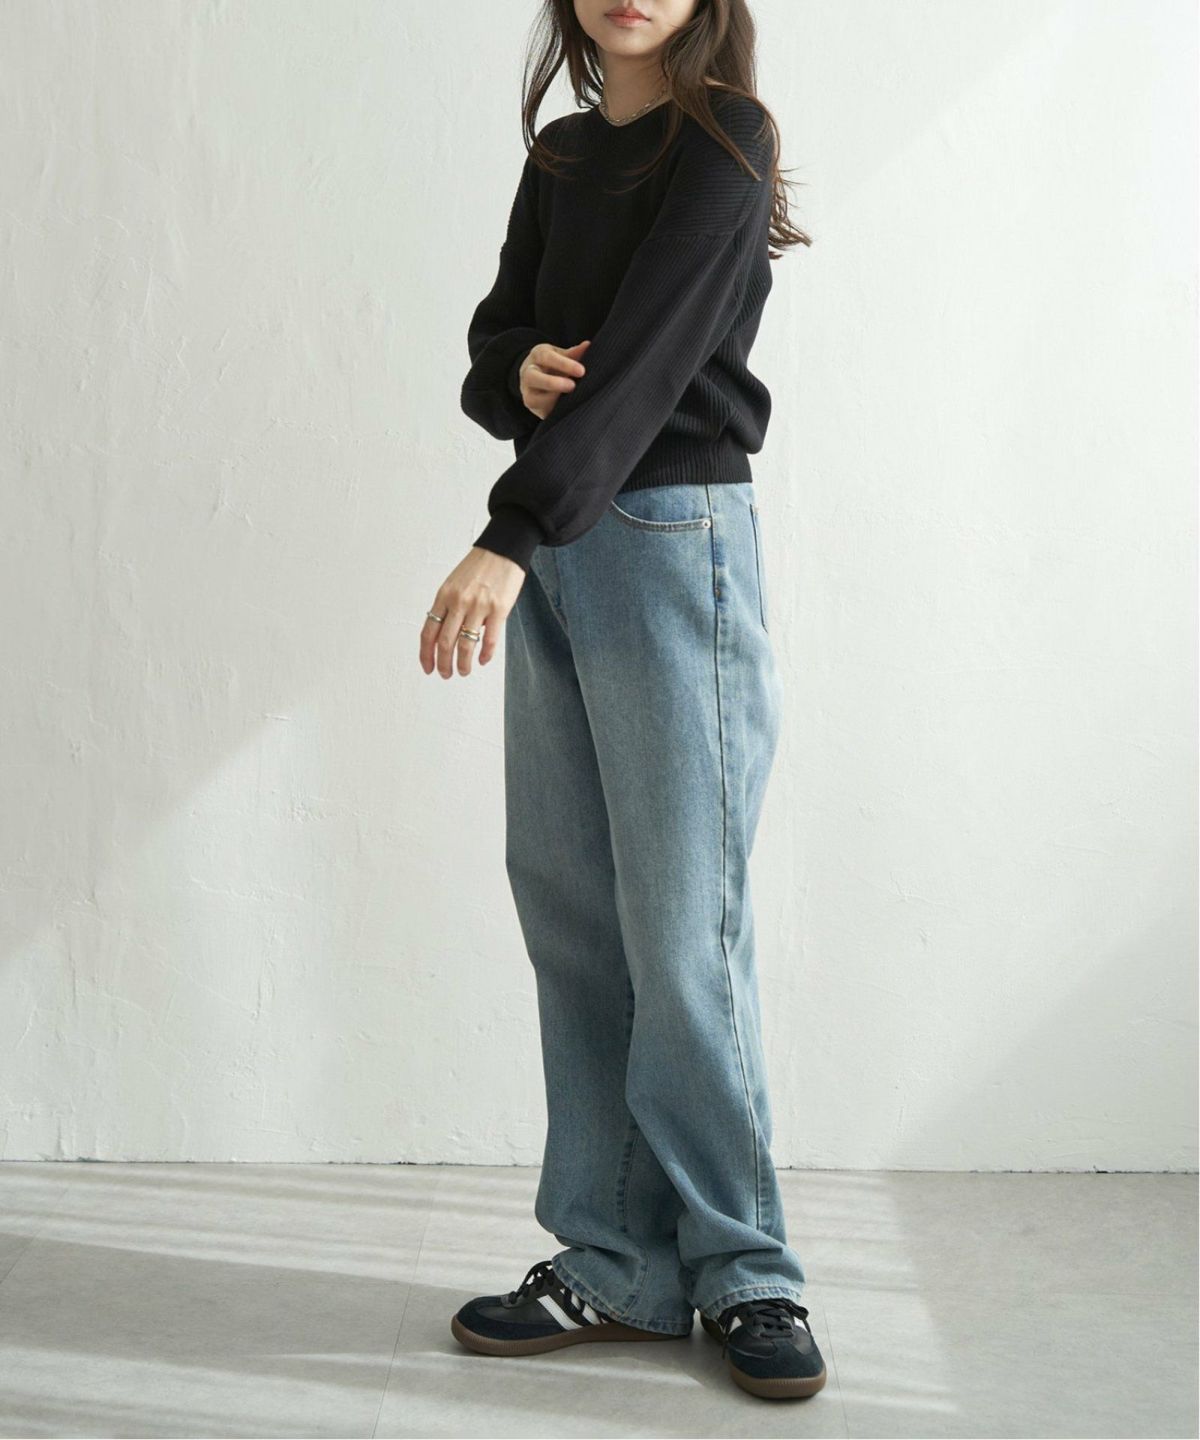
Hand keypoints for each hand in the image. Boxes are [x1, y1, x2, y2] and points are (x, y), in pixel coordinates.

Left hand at [419, 545, 525, 678]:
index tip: (427, 667)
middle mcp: (458, 602)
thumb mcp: (453, 583)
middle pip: (445, 642)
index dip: (426, 654)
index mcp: (444, 596)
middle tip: (446, 674)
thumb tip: (444, 634)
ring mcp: (479, 606)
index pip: (428, 632)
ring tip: (464, 671)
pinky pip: (489, 639)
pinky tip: (482, 661)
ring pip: (465, 644)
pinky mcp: (498, 609)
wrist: (502, 550)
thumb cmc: (478, 567)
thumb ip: (448, 607)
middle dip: (443, 664)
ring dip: (463, 664)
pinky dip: (485, 654)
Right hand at [517, 339, 590, 419]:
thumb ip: (574, 353)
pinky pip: (542, 411)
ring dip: (553, 400)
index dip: (564, 364)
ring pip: (534, 399)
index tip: (581, 371)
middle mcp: (528, 374)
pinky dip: (555, 411)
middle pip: (534, 378)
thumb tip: (588, 346)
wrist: (535, 378)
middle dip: (553, 383)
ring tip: (571, 400)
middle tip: (572, 386)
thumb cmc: (552, 364)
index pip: (547, 358)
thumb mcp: (561, 354)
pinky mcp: (533, 408)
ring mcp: (528, 393)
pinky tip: (568, 408)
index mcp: (537, 356)